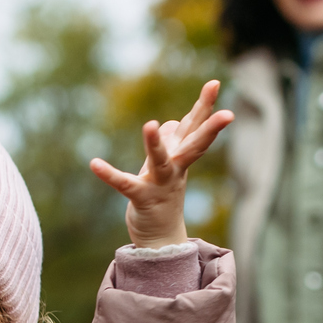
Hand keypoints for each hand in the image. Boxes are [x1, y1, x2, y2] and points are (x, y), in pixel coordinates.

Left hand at [89, 80, 235, 248]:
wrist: (160, 239)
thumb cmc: (162, 199)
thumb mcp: (166, 168)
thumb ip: (169, 144)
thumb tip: (169, 123)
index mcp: (181, 158)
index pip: (195, 127)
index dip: (205, 106)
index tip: (214, 83)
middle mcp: (176, 169)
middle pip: (195, 143)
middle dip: (209, 126)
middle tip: (228, 113)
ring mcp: (161, 184)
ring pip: (161, 160)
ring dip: (156, 144)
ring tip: (151, 124)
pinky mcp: (142, 199)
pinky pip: (125, 184)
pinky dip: (109, 174)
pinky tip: (94, 163)